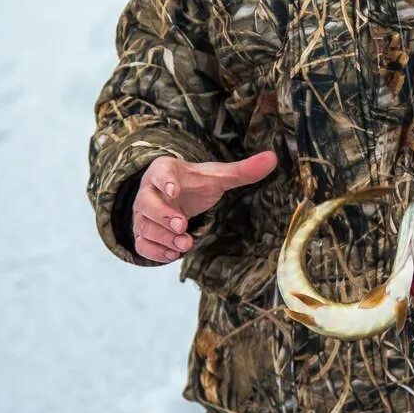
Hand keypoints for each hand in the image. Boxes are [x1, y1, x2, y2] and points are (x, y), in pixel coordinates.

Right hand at [131, 150, 278, 262]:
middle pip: (147, 203)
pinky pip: (141, 244)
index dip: (165, 181)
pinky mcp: (143, 232)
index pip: (160, 172)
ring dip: (164, 238)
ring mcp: (143, 213)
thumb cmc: (194, 183)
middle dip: (164, 216)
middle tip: (183, 226)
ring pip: (144, 227)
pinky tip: (173, 254)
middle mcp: (149, 191)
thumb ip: (242, 170)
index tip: (175, 189)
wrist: (173, 195)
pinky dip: (155, 252)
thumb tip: (273, 158)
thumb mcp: (217, 176)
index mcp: (166, 171)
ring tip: (185, 244)